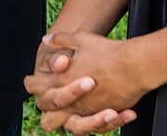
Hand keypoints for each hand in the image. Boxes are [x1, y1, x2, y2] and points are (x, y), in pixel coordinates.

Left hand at [28, 32, 147, 127]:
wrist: (135, 65)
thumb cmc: (107, 53)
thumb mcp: (80, 40)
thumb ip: (60, 41)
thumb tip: (46, 39)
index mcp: (61, 81)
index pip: (35, 88)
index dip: (32, 84)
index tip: (33, 82)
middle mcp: (72, 102)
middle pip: (48, 118)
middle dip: (48, 111)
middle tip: (54, 101)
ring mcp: (88, 111)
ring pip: (72, 128)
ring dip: (71, 121)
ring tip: (75, 113)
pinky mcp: (104, 116)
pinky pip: (96, 128)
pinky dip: (97, 122)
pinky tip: (100, 114)